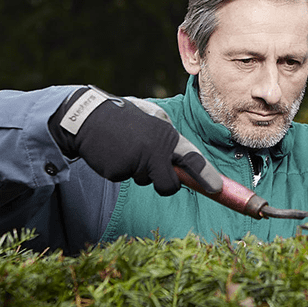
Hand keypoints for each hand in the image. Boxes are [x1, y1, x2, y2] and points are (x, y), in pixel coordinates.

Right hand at [49, 86, 222, 195]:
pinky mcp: (119, 170)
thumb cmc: (126, 119)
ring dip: (139, 171)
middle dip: (166, 185)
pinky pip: (126, 177)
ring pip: (146, 181)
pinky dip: (122, 169)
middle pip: (170, 185)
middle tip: (153, 169)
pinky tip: (114, 152)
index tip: (217, 189)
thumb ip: (168, 141)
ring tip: (127, 149)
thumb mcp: (153, 120)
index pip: (192, 158)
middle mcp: (156, 150)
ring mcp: (137, 162)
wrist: (90, 117)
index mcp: (167, 136)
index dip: (206, 175)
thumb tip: (182, 165)